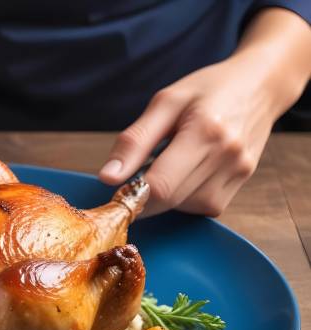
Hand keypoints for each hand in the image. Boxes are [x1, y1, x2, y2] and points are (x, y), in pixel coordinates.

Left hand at [99, 8, 310, 216]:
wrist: (260, 84)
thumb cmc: (208, 88)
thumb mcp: (165, 103)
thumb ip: (134, 141)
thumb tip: (108, 178)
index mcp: (205, 132)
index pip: (159, 186)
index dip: (132, 194)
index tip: (117, 188)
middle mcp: (227, 156)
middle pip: (170, 200)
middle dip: (145, 195)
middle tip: (138, 174)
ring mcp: (239, 172)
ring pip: (185, 207)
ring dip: (166, 196)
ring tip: (169, 163)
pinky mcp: (242, 181)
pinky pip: (203, 206)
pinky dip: (186, 197)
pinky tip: (186, 172)